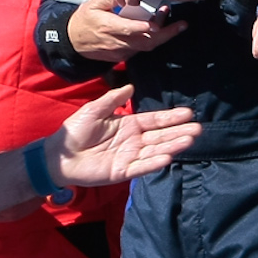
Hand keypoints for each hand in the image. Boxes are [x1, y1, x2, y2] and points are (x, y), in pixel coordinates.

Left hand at [46, 84, 201, 186]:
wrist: (59, 154)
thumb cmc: (75, 131)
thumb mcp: (94, 109)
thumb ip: (112, 99)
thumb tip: (130, 86)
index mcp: (128, 125)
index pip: (154, 121)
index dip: (171, 118)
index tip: (188, 113)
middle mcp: (133, 141)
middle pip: (161, 136)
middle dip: (179, 132)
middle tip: (198, 129)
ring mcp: (129, 157)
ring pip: (156, 151)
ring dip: (173, 146)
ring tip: (190, 140)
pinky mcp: (122, 172)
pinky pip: (141, 167)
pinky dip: (154, 162)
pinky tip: (168, 157)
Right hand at [67, 0, 187, 61]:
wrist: (73, 41)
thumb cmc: (84, 19)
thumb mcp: (93, 4)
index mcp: (108, 27)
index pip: (129, 28)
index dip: (145, 26)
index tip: (159, 21)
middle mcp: (117, 42)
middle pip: (145, 41)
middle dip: (165, 34)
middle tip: (182, 25)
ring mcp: (121, 51)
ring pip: (146, 46)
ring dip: (162, 35)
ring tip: (175, 23)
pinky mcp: (124, 56)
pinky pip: (141, 48)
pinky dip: (152, 39)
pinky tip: (160, 27)